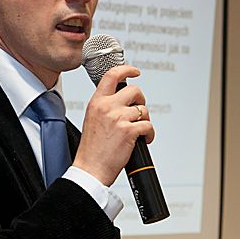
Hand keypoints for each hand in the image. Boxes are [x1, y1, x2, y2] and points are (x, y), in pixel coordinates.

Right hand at [72, 65, 154, 185]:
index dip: (126, 69)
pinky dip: (149, 134)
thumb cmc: (91, 150)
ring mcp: (118, 118)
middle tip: (139, 112)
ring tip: (139, 132)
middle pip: (134, 90)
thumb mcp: (92, 120)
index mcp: (96, 102)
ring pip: (143, 110)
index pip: (111, 76)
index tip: (135, 71)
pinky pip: (149, 126)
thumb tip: (123, 103)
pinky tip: (143, 140)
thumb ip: (105, 108)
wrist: (90, 169)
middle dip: (141, 101)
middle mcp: (107, 107)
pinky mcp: (129, 131)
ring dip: (145, 121)